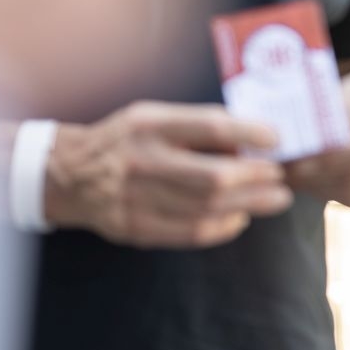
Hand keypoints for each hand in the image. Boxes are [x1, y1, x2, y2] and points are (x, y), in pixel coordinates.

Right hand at [44, 101, 293, 248]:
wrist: (69, 174)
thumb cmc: (125, 139)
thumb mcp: (154, 116)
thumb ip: (195, 125)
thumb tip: (249, 138)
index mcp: (150, 126)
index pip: (209, 127)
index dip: (248, 133)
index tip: (276, 139)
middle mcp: (143, 162)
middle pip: (213, 177)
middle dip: (255, 179)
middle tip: (280, 178)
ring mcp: (137, 199)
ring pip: (205, 209)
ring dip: (248, 205)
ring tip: (274, 200)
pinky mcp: (135, 228)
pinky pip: (188, 232)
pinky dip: (221, 227)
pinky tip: (240, 218)